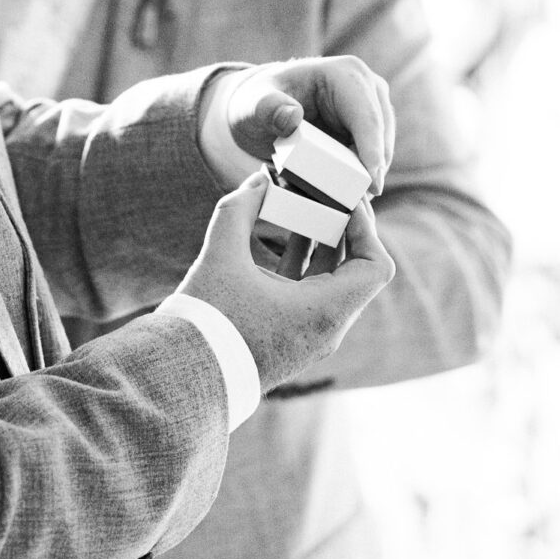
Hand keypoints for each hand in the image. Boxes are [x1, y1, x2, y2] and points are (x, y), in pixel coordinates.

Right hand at [176, 171, 394, 391]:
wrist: (184, 379)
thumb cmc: (207, 321)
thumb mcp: (221, 254)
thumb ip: (240, 208)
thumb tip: (260, 179)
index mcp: (324, 312)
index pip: (376, 267)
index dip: (367, 228)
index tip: (345, 201)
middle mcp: (327, 329)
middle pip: (356, 270)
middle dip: (343, 227)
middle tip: (328, 193)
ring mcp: (311, 336)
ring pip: (333, 281)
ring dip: (322, 242)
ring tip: (305, 203)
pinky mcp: (292, 337)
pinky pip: (312, 294)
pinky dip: (305, 262)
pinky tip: (283, 233)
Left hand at [222, 55, 395, 193]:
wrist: (259, 110)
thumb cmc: (256, 102)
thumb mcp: (252, 105)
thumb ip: (267, 108)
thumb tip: (293, 117)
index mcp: (344, 74)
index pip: (366, 116)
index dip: (372, 150)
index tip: (372, 184)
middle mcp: (366, 87)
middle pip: (380, 135)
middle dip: (373, 170)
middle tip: (358, 206)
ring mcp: (371, 109)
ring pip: (382, 150)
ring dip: (369, 178)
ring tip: (351, 207)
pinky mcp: (368, 131)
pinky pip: (373, 159)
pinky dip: (362, 180)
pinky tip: (348, 201)